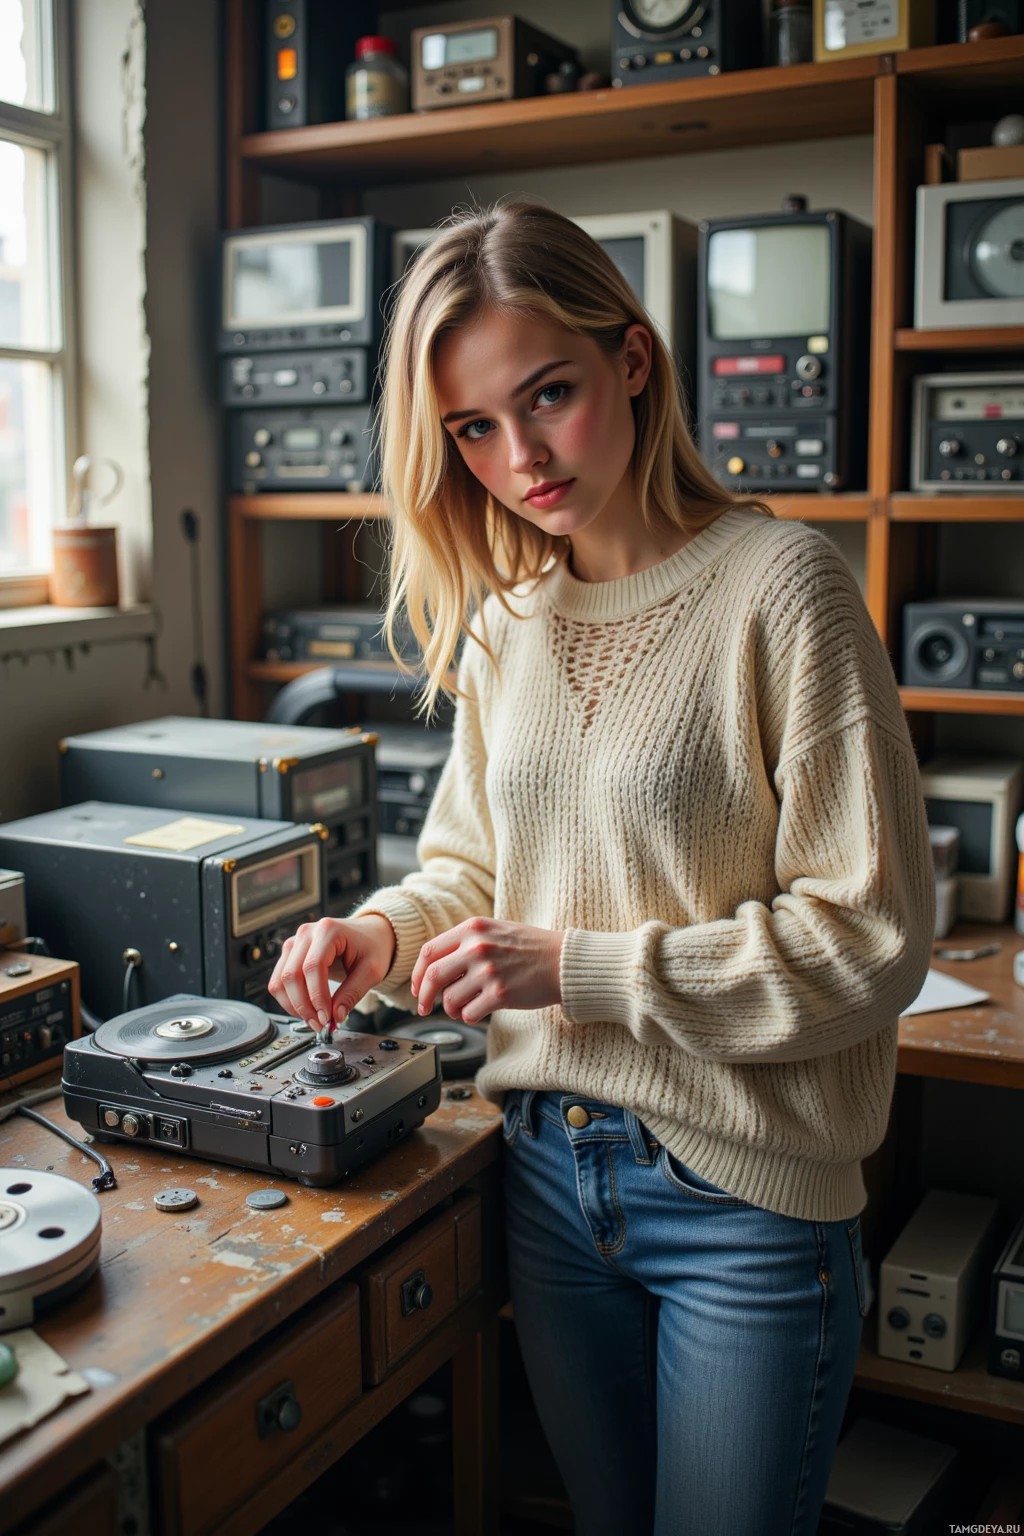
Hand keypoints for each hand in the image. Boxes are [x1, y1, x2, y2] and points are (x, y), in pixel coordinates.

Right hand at [268, 914, 395, 1026]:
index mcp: (328, 930)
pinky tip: (305, 1010)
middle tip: (319, 1024)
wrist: (369, 935)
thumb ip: (353, 993)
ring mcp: (294, 943)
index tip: (326, 1017)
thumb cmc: (372, 947)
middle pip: (292, 975)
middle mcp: (306, 933)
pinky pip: (279, 981)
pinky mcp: (289, 955)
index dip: (317, 996)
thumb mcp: (372, 970)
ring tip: (313, 1020)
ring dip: (293, 1006)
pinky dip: (288, 1000)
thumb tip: (335, 1016)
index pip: (313, 967)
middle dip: (304, 1006)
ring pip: (280, 980)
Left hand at [411, 917, 563, 1025]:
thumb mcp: (495, 930)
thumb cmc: (531, 948)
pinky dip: (469, 1016)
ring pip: (449, 999)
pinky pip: (468, 1014)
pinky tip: (479, 1010)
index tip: (417, 987)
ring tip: (463, 1007)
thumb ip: (466, 941)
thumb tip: (434, 967)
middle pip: (432, 976)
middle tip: (423, 1007)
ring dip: (451, 1009)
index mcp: (473, 928)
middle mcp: (477, 947)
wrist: (564, 961)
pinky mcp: (500, 994)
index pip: (429, 951)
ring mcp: (488, 971)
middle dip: (423, 997)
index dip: (417, 973)